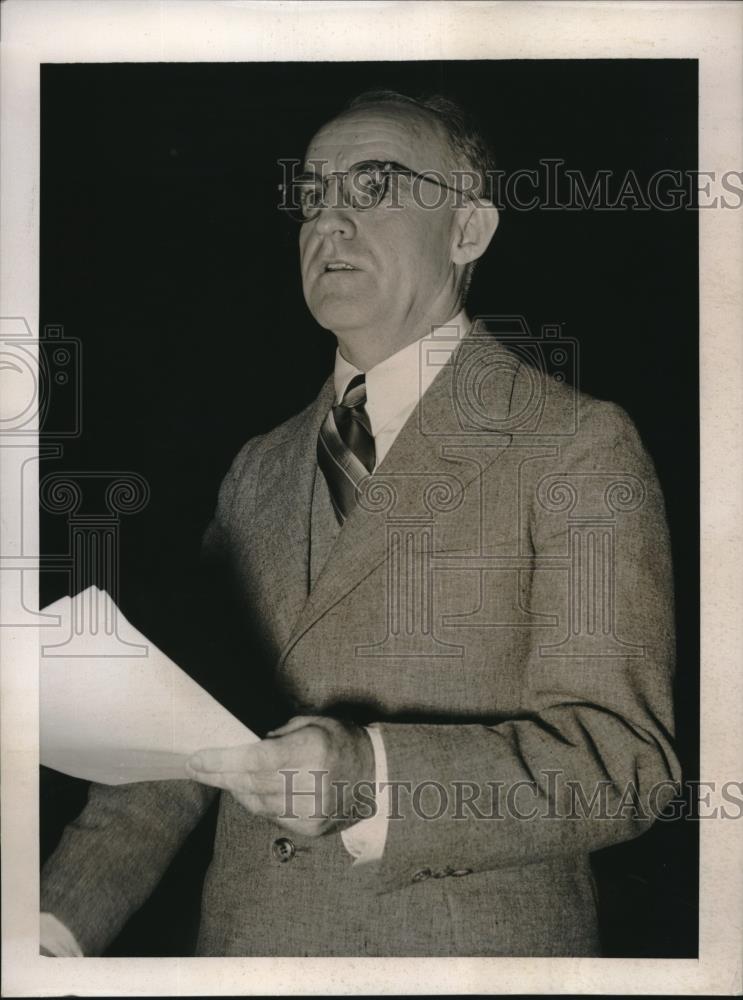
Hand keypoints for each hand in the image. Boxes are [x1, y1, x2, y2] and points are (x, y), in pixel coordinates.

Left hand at [185, 715, 374, 836]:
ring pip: (257, 802)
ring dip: (234, 788)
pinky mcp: (311, 828)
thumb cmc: (344, 742)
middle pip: (251, 782)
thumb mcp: (315, 722)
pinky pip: (271, 815)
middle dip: (218, 774)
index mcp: (311, 750)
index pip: (256, 758)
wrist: (379, 777)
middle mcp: (310, 783)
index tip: (198, 757)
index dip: (223, 760)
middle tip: (195, 766)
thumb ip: (281, 733)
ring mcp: (311, 810)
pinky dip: (256, 802)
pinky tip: (246, 790)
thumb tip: (249, 744)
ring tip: (217, 775)